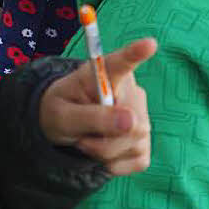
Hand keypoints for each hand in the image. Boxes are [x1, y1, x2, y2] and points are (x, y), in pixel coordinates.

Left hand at [39, 37, 157, 175]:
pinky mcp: (146, 140)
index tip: (149, 44)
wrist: (62, 129)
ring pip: (136, 142)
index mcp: (106, 74)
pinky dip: (116, 164)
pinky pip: (138, 159)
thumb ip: (91, 117)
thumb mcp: (60, 115)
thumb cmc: (59, 111)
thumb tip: (131, 122)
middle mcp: (133, 92)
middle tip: (80, 138)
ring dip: (105, 152)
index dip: (136, 53)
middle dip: (103, 140)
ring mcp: (144, 116)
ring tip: (88, 141)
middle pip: (133, 122)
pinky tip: (104, 153)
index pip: (123, 62)